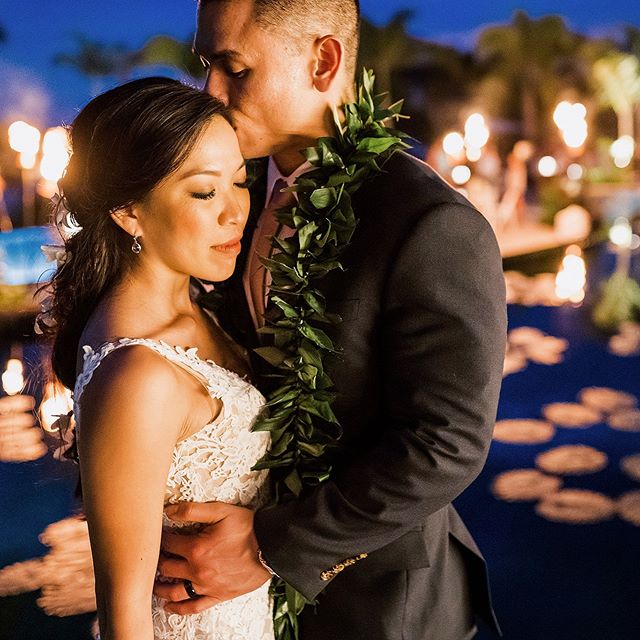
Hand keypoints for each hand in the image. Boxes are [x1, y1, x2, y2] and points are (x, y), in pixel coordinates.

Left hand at [153, 502, 271, 614]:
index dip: (161, 537)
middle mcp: (197, 570)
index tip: (158, 534)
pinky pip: (193, 607)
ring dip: (161, 587)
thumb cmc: (248, 528)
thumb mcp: (221, 511)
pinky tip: (170, 605)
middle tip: (154, 556)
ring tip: (154, 582)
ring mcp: (206, 585)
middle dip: (158, 560)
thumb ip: (193, 510)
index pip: (168, 543)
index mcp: (196, 548)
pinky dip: (179, 608)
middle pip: (167, 567)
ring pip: (175, 591)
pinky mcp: (217, 595)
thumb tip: (169, 510)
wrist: (270, 546)